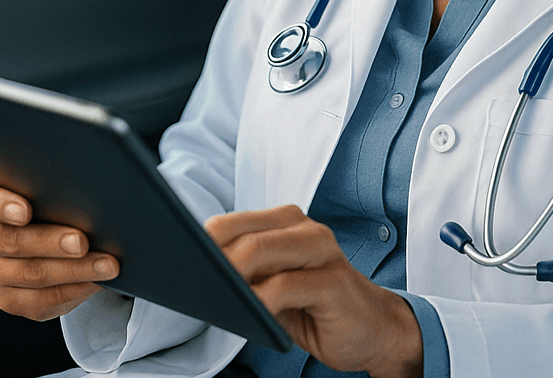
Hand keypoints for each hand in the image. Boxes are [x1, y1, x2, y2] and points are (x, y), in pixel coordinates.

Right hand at [0, 176, 119, 320]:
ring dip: (74, 270)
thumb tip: (93, 193)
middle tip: (82, 241)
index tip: (25, 211)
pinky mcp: (10, 300)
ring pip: (31, 274)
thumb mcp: (52, 191)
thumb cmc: (55, 205)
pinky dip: (76, 289)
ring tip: (106, 264)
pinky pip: (42, 300)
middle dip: (51, 242)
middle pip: (10, 241)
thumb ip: (56, 188)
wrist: (58, 244)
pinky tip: (97, 280)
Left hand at [206, 205, 422, 377]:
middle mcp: (306, 229)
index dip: (203, 240)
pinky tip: (250, 313)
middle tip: (189, 280)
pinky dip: (260, 301)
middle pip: (243, 232)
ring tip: (212, 295)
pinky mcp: (334, 282)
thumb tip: (200, 275)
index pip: (234, 222)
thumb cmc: (318, 308)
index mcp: (287, 223)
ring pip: (261, 250)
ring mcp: (322, 252)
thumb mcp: (276, 288)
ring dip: (230, 274)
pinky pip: (285, 286)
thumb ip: (249, 275)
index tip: (176, 260)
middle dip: (211, 256)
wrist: (376, 329)